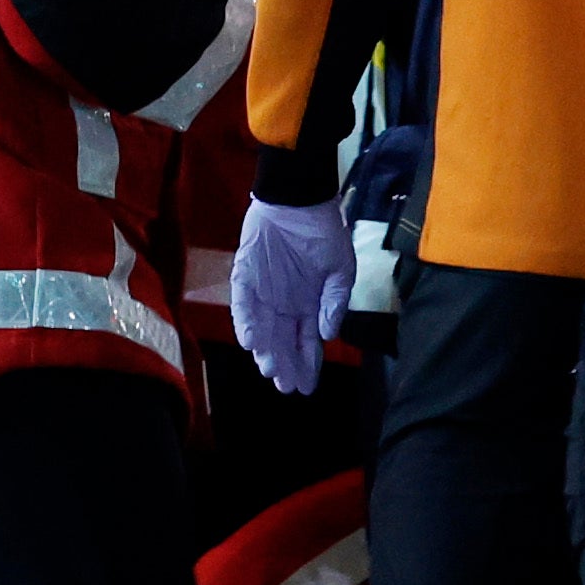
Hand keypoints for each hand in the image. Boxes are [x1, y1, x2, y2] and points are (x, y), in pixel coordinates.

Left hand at [232, 191, 355, 388]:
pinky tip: (250, 340)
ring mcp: (263, 291)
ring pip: (262, 328)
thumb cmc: (324, 231)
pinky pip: (243, 302)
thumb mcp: (340, 267)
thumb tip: (328, 334)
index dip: (307, 365)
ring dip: (265, 348)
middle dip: (284, 364)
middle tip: (286, 385)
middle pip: (283, 341)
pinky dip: (245, 321)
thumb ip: (335, 301)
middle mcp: (284, 303)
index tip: (306, 387)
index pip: (307, 342)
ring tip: (270, 367)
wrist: (300, 197)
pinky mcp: (245, 275)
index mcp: (308, 304)